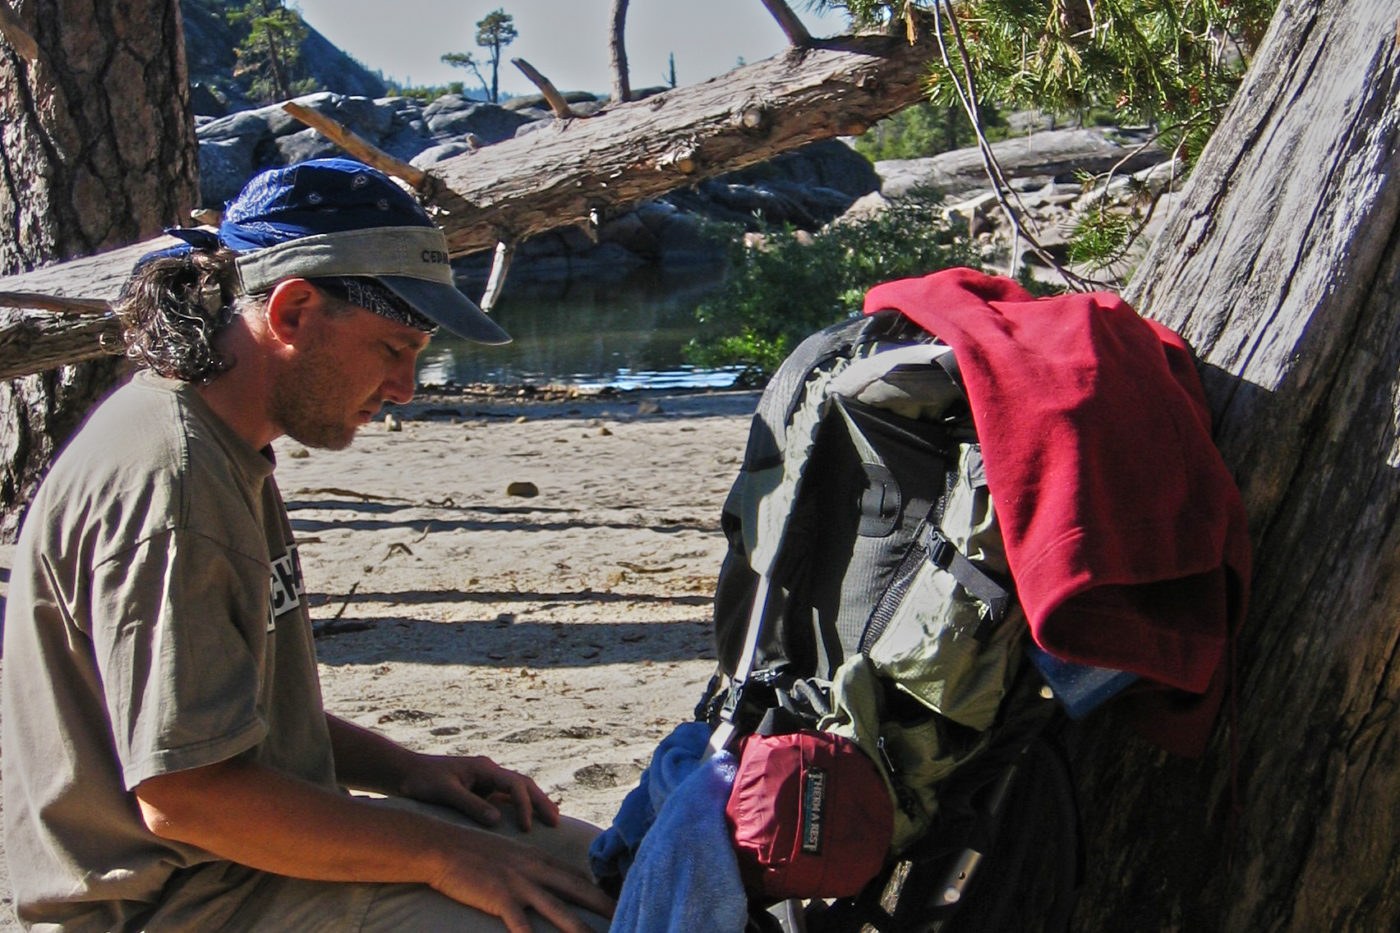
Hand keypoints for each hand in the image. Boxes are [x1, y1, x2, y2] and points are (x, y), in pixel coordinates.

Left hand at [398, 753, 560, 830]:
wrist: (405, 772)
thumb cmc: (422, 781)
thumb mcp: (445, 792)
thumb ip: (470, 805)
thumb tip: (497, 821)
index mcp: (484, 768)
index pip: (515, 784)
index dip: (525, 805)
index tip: (528, 827)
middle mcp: (489, 772)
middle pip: (523, 784)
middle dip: (541, 801)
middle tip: (556, 821)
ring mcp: (486, 780)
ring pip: (518, 790)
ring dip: (534, 803)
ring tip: (551, 820)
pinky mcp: (481, 790)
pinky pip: (506, 798)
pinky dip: (520, 807)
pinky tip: (527, 821)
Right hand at [430, 830, 613, 932]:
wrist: (444, 847)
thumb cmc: (474, 853)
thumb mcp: (511, 854)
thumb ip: (532, 866)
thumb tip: (549, 879)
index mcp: (540, 859)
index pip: (579, 877)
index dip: (601, 892)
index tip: (620, 902)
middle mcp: (536, 870)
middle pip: (579, 891)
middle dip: (605, 907)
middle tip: (627, 918)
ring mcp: (520, 884)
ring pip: (560, 911)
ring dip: (581, 930)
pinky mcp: (501, 898)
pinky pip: (523, 925)